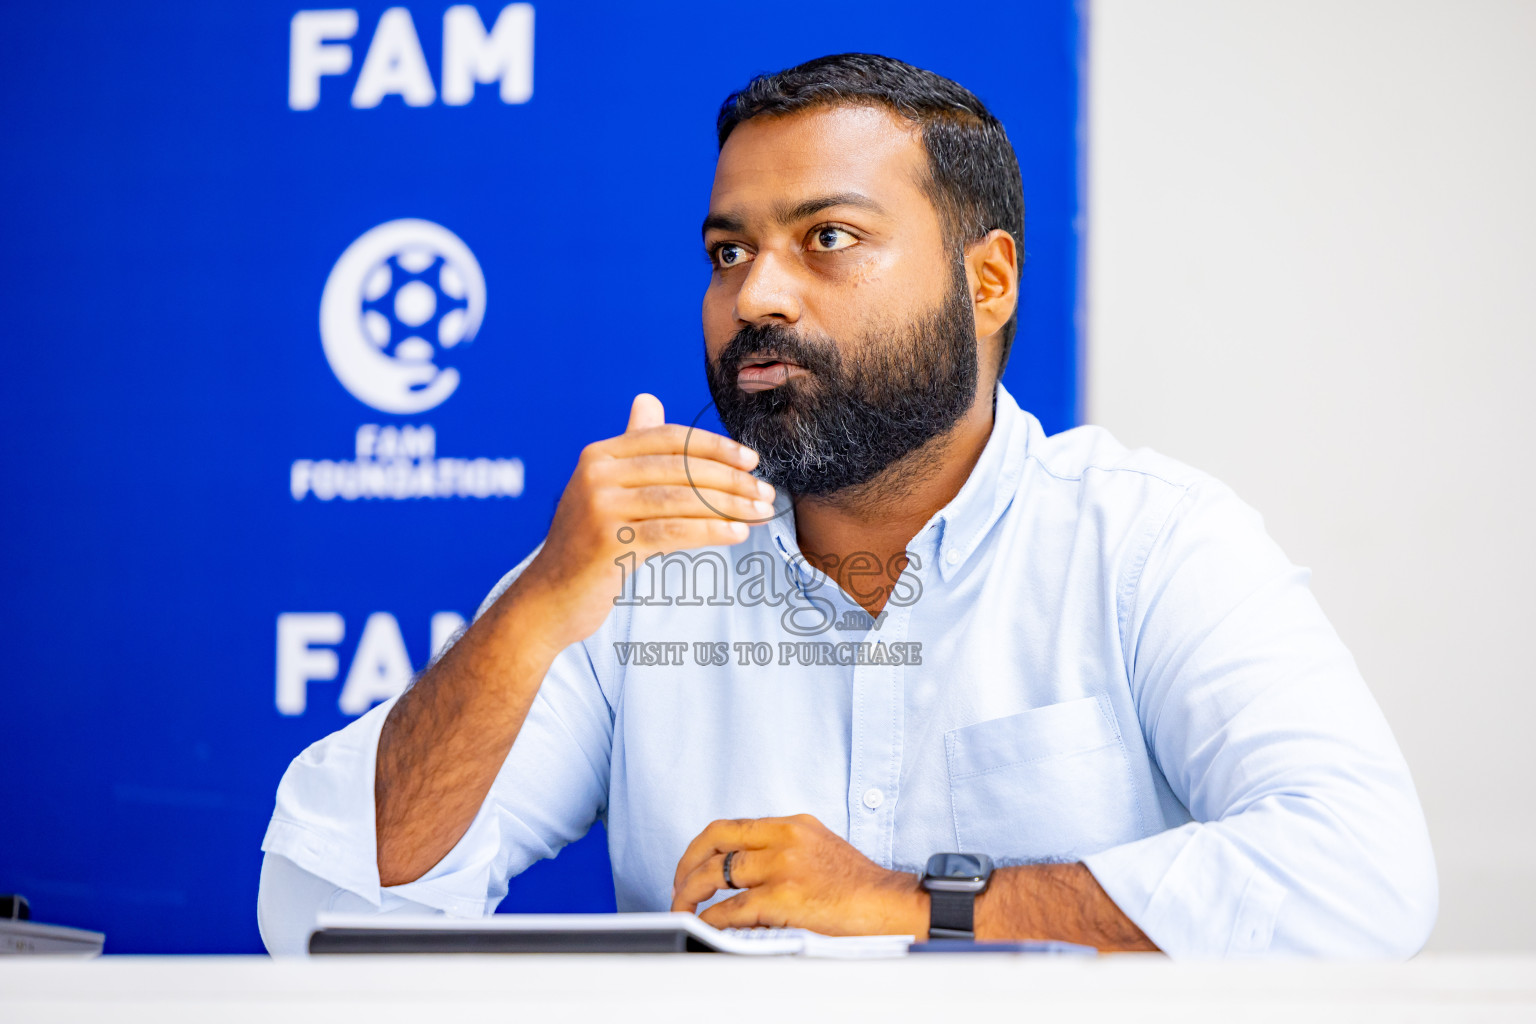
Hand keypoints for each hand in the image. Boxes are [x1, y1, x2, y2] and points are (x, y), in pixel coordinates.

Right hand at [513, 394, 772, 652]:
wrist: (550, 598)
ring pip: (681, 500)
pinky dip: (711, 531)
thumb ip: (632, 448)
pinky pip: (673, 532)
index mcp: (600, 455)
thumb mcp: (605, 489)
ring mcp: (600, 508)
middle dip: (731, 480)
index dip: (715, 447)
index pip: (669, 439)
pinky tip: (737, 534)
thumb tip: (648, 399)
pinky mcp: (609, 543)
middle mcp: (596, 474)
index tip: (751, 461)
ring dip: (729, 506)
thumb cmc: (588, 545)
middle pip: (680, 468)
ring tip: (760, 513)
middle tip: (765, 493)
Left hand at [670, 814, 928, 936]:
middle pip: (714, 841)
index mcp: (792, 824)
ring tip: (683, 911)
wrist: (891, 905)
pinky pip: (731, 909)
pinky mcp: (784, 898)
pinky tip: (706, 928)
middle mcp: (785, 838)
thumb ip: (784, 852)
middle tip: (677, 889)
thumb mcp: (820, 850)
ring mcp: (783, 867)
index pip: (731, 827)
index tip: (691, 866)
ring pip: (716, 874)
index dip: (701, 847)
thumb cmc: (860, 888)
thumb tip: (743, 873)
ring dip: (691, 895)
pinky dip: (712, 920)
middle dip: (686, 866)